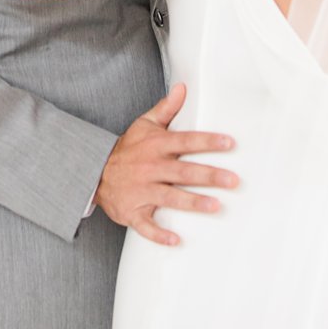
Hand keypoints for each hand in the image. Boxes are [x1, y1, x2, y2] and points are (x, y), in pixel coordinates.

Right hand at [95, 83, 237, 246]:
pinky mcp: (132, 212)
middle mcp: (149, 168)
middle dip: (207, 175)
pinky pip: (146, 225)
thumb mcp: (144, 125)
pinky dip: (159, 234)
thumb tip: (183, 88)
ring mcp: (140, 191)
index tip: (228, 143)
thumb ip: (166, 109)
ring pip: (168, 197)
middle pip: (182, 171)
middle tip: (232, 180)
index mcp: (155, 146)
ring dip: (191, 202)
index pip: (184, 141)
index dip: (206, 142)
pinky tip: (175, 240)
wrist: (94, 173)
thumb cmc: (128, 150)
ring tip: (215, 206)